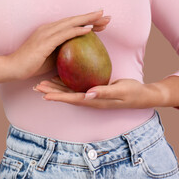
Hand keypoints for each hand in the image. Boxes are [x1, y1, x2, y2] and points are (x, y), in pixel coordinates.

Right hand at [8, 10, 110, 79]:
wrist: (13, 68)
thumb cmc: (31, 64)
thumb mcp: (50, 57)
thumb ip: (62, 52)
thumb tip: (77, 56)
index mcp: (50, 31)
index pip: (71, 24)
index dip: (86, 22)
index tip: (101, 23)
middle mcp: (49, 29)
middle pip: (73, 20)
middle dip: (91, 17)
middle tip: (107, 16)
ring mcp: (46, 34)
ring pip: (71, 24)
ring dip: (87, 20)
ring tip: (102, 18)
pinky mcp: (45, 42)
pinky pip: (64, 35)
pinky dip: (77, 31)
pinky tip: (88, 30)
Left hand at [33, 76, 161, 108]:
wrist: (141, 96)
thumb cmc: (133, 93)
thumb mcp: (121, 91)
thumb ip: (105, 92)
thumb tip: (88, 94)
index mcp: (94, 101)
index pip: (72, 98)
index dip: (58, 96)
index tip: (44, 95)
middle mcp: (90, 99)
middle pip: (67, 96)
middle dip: (51, 92)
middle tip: (36, 87)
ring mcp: (91, 95)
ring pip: (69, 91)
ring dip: (55, 88)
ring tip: (41, 84)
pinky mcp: (93, 90)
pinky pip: (76, 86)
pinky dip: (66, 82)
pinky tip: (58, 77)